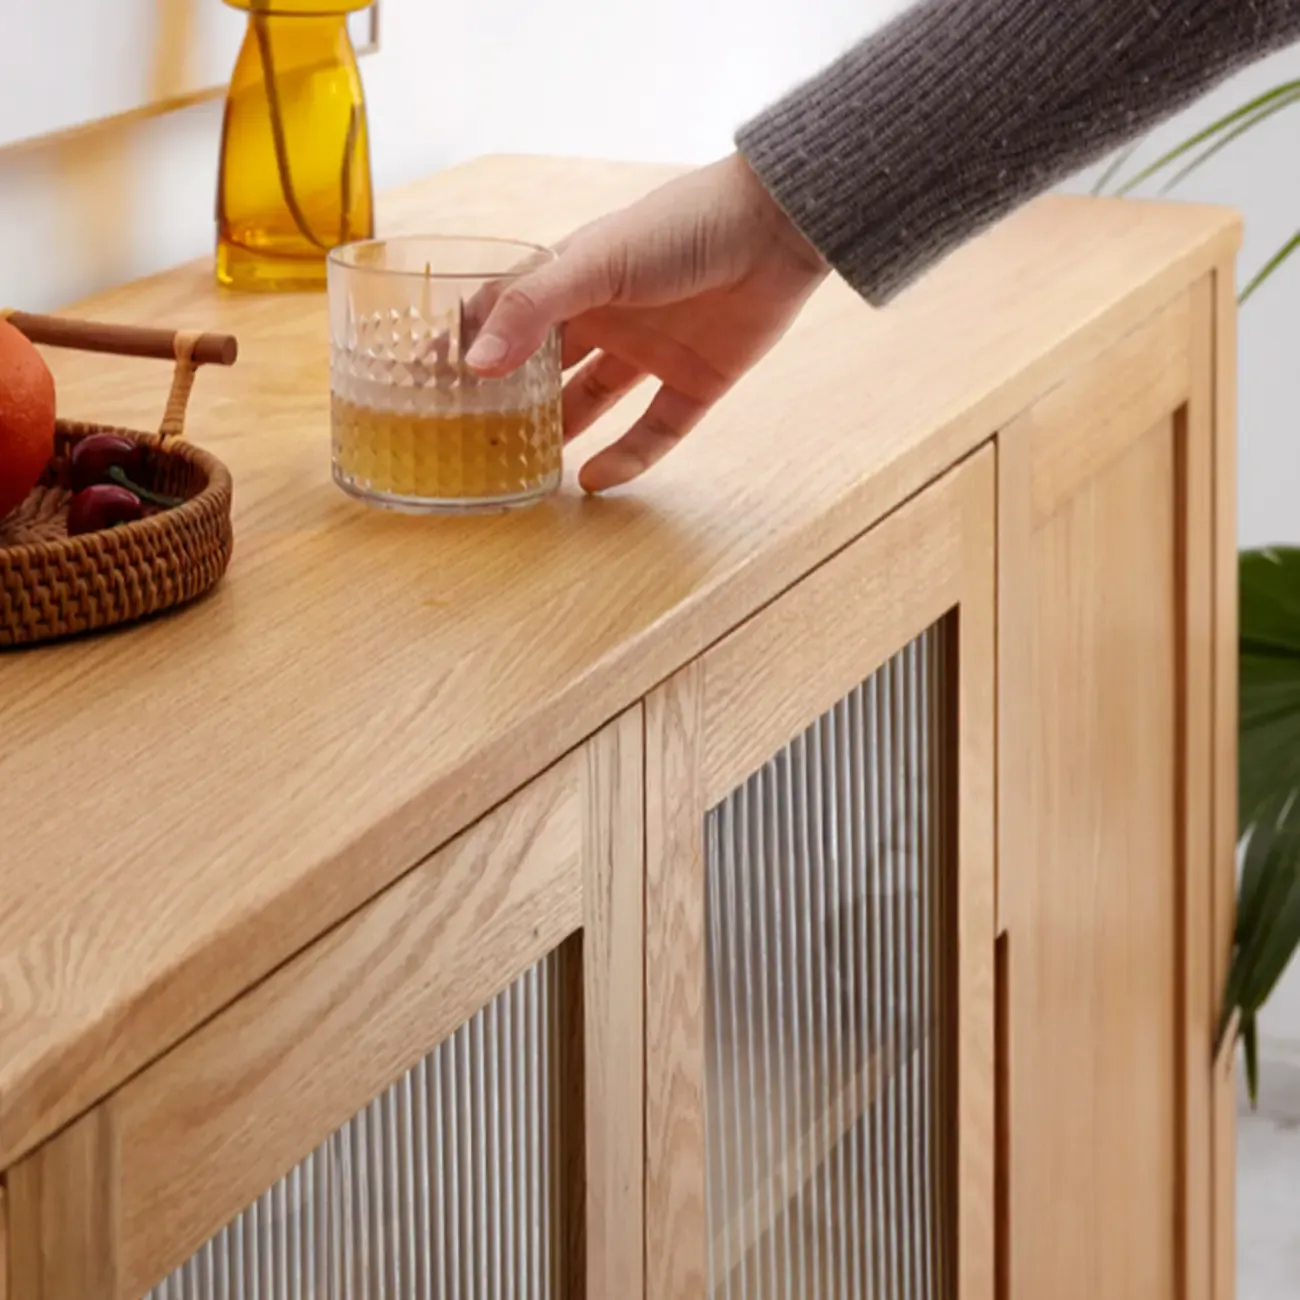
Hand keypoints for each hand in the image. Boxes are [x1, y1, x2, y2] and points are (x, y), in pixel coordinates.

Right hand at [465, 153, 827, 492]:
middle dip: (513, 402)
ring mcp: (652, 351)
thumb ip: (533, 308)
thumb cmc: (681, 225)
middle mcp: (608, 316)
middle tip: (474, 444)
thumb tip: (475, 364)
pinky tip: (592, 480)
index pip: (508, 316)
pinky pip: (655, 431)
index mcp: (575, 278)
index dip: (473, 348)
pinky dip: (627, 458)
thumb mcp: (596, 262)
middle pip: (547, 368)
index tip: (430, 388)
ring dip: (562, 432)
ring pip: (595, 402)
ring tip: (524, 470)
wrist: (777, 228)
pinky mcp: (696, 382)